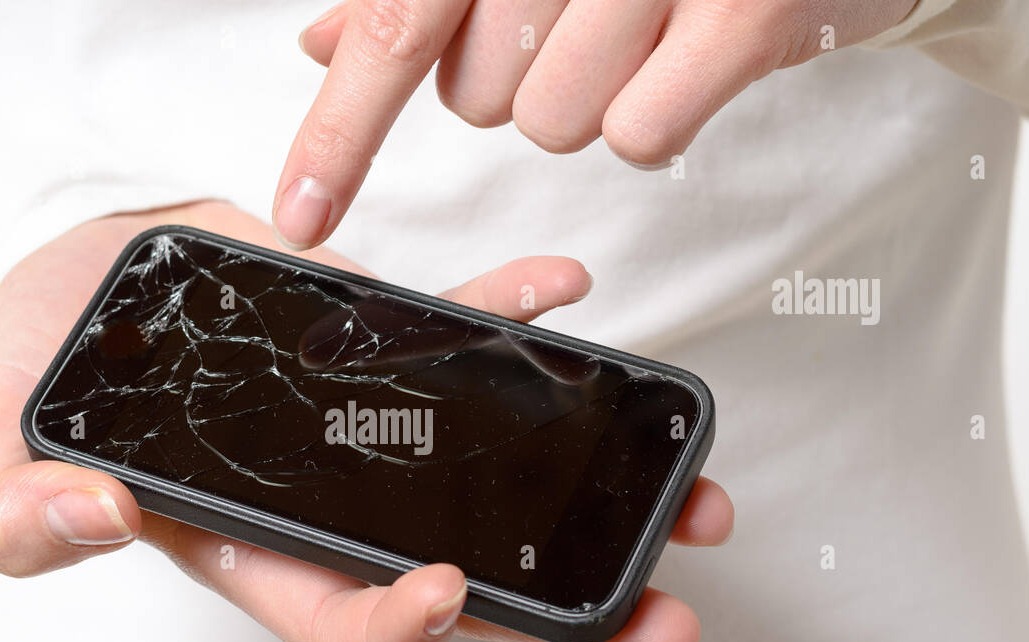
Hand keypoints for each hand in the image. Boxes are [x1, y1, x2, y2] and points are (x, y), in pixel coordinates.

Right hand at [0, 200, 732, 641]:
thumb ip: (26, 505)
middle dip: (563, 609)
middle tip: (662, 612)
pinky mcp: (381, 346)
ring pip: (491, 477)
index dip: (396, 624)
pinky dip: (516, 322)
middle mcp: (331, 501)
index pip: (336, 619)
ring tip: (686, 490)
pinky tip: (565, 296)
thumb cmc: (51, 368)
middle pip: (461, 577)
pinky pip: (461, 347)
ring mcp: (367, 426)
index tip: (447, 594)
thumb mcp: (4, 447)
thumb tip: (94, 514)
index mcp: (248, 547)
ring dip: (591, 489)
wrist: (87, 278)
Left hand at [274, 0, 916, 248]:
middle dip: (521, 84)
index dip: (340, 134)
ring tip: (649, 35)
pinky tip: (693, 59)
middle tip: (590, 23)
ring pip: (557, 122)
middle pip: (479, 96)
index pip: (395, 27)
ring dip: (594, 100)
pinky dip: (662, 117)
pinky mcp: (745, 10)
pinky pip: (642, 133)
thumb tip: (323, 46)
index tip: (301, 217)